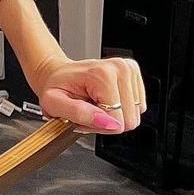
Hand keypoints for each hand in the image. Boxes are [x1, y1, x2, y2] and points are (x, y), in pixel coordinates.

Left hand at [29, 52, 146, 133]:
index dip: (99, 126)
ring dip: (114, 117)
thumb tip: (107, 122)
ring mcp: (128, 70)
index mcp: (102, 73)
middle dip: (107, 123)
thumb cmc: (56, 87)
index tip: (83, 114)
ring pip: (134, 116)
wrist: (58, 73)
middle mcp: (120, 68)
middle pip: (129, 120)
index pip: (118, 121)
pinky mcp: (134, 76)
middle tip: (88, 110)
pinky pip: (138, 109)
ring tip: (94, 104)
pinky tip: (104, 100)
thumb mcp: (55, 103)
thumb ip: (79, 113)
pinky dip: (120, 110)